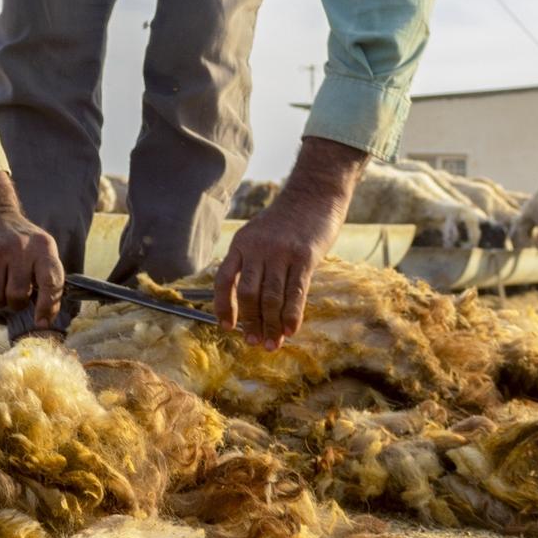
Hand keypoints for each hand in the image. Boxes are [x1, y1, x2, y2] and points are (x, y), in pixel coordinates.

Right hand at [0, 173, 64, 326]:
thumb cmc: (23, 245)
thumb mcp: (43, 253)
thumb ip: (49, 283)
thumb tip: (45, 322)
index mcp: (44, 249)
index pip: (50, 282)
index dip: (47, 307)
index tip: (41, 323)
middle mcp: (21, 247)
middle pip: (17, 295)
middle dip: (14, 304)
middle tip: (13, 296)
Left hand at [215, 137, 366, 349]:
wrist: (314, 194)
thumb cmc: (286, 221)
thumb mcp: (258, 235)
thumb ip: (251, 263)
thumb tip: (248, 304)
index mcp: (241, 244)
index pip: (224, 280)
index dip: (223, 306)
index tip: (227, 328)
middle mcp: (258, 248)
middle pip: (249, 294)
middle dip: (251, 323)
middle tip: (255, 342)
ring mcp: (281, 252)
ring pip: (272, 297)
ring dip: (272, 325)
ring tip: (273, 344)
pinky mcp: (304, 257)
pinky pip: (296, 292)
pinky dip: (292, 315)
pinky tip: (291, 330)